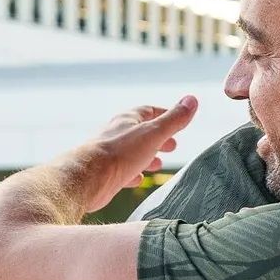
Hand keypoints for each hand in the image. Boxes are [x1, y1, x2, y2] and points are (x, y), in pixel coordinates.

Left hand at [59, 96, 198, 213]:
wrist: (88, 178)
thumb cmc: (121, 153)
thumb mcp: (153, 133)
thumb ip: (174, 120)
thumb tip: (192, 100)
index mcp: (128, 120)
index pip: (149, 111)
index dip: (165, 115)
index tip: (178, 121)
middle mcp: (117, 133)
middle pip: (141, 132)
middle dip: (158, 138)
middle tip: (173, 146)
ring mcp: (109, 154)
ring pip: (132, 152)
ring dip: (146, 156)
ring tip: (158, 164)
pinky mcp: (104, 173)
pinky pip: (122, 171)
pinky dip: (133, 173)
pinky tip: (138, 179)